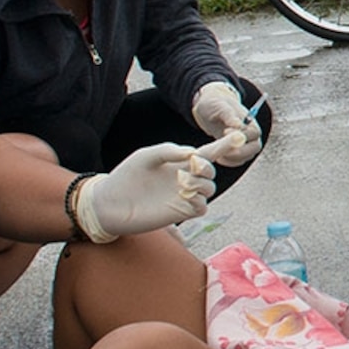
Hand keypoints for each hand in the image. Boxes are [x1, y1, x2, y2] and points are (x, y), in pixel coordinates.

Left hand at [74, 143, 213, 242]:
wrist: (110, 203)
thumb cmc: (126, 176)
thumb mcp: (146, 156)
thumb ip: (169, 151)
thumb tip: (193, 154)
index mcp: (178, 162)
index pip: (206, 154)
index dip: (223, 146)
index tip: (238, 136)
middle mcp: (184, 179)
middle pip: (211, 171)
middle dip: (207, 166)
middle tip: (193, 165)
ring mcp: (183, 196)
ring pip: (209, 188)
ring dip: (201, 182)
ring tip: (181, 182)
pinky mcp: (180, 212)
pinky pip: (201, 206)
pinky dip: (198, 199)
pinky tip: (184, 194)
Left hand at [189, 80, 260, 161]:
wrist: (207, 108)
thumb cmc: (214, 104)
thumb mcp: (219, 106)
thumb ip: (230, 115)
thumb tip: (239, 125)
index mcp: (250, 121)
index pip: (254, 133)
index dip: (242, 136)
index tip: (225, 131)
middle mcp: (250, 133)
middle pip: (255, 148)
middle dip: (240, 152)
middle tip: (224, 151)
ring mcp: (244, 143)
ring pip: (246, 156)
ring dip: (233, 158)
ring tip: (218, 154)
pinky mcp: (235, 150)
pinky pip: (238, 161)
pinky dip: (229, 162)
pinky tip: (218, 158)